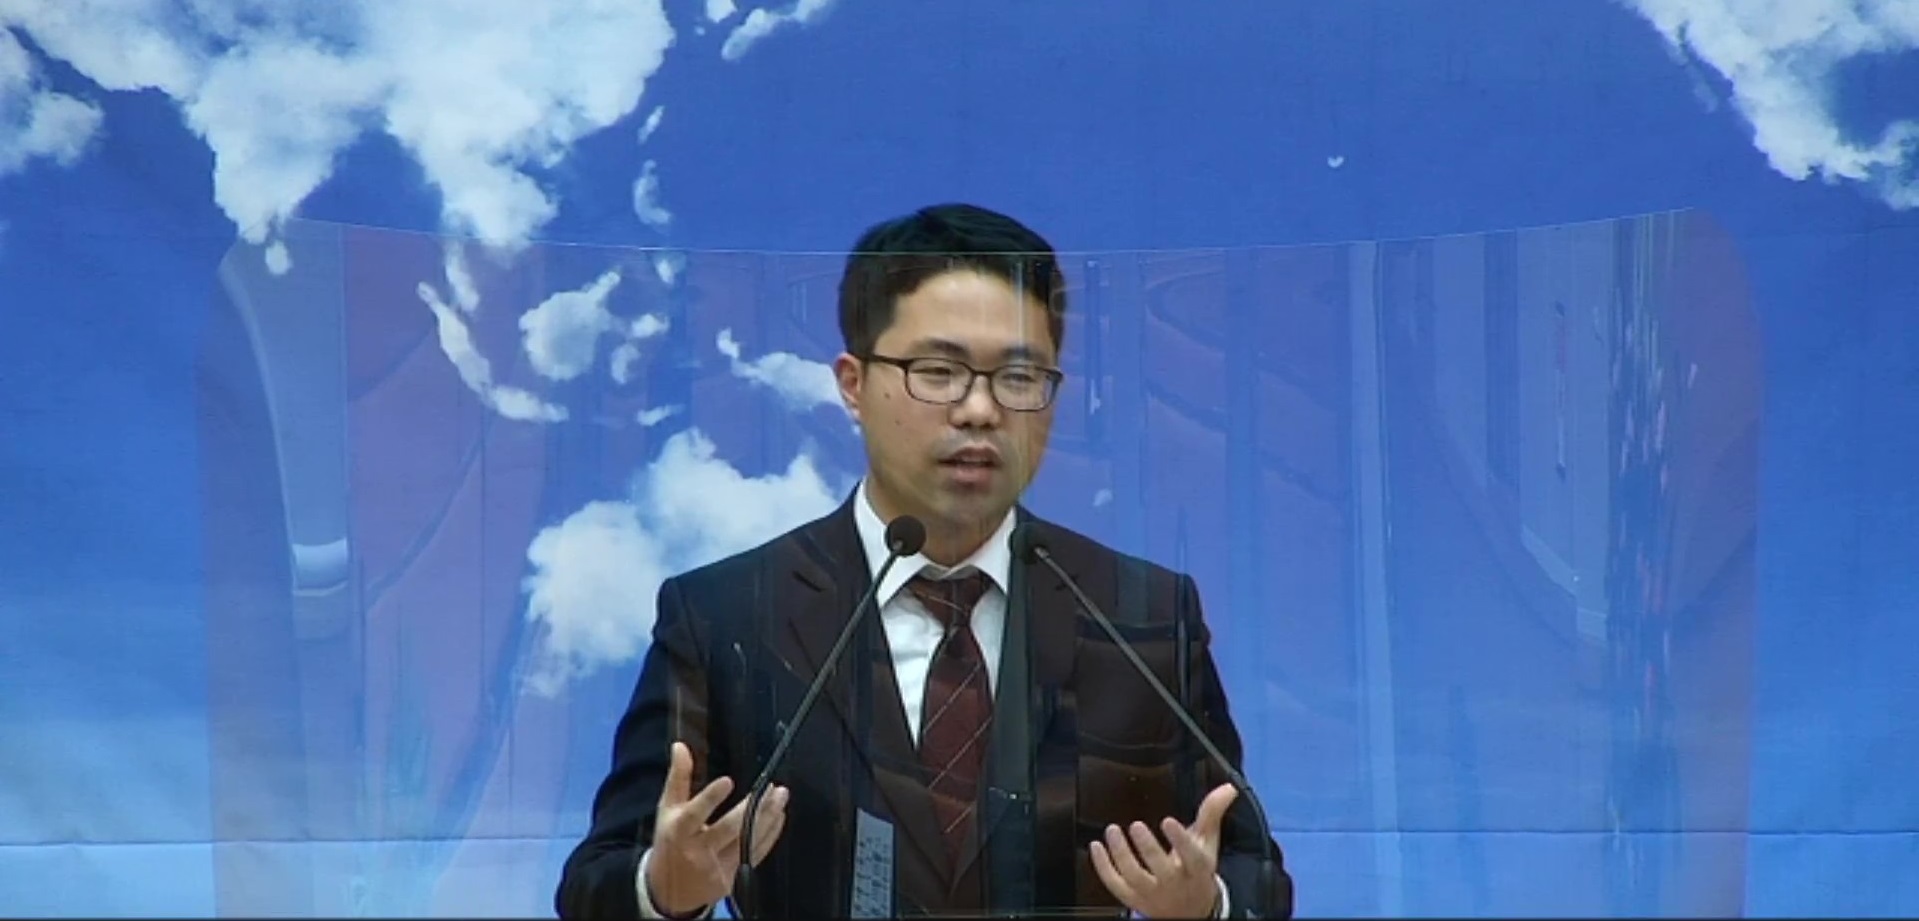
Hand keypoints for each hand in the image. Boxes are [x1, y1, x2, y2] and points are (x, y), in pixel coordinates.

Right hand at [645, 742, 788, 915]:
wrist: (668, 893)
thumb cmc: (669, 841)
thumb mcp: (666, 810)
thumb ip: (677, 778)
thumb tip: (680, 746)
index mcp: (679, 831)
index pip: (695, 814)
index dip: (710, 798)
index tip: (728, 781)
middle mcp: (697, 851)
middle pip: (729, 829)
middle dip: (753, 808)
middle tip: (772, 788)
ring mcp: (715, 868)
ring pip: (747, 842)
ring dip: (768, 819)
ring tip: (780, 798)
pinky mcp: (730, 880)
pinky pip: (754, 855)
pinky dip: (769, 835)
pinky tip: (778, 818)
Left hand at [1089, 782, 1236, 918]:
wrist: (1190, 912)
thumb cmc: (1196, 870)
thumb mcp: (1208, 843)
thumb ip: (1212, 813)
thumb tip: (1228, 788)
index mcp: (1196, 869)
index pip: (1191, 857)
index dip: (1180, 840)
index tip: (1168, 821)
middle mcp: (1175, 884)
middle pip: (1161, 869)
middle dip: (1148, 848)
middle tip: (1136, 825)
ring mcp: (1152, 893)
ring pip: (1134, 877)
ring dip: (1121, 854)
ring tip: (1112, 830)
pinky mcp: (1133, 898)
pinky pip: (1115, 885)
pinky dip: (1103, 867)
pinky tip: (1097, 846)